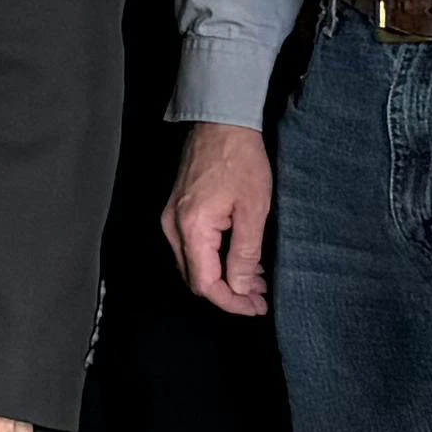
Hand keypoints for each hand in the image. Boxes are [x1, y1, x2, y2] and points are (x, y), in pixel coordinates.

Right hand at [164, 121, 273, 315]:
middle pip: (195, 280)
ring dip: (222, 278)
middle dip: (228, 293)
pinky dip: (213, 261)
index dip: (232, 302)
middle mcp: (173, 228)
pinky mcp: (176, 212)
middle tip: (260, 297)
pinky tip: (238, 258)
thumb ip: (246, 254)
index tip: (256, 308)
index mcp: (192, 229)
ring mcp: (171, 219)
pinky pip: (191, 249)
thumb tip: (243, 288)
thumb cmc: (240, 160)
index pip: (206, 285)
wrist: (221, 122)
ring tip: (255, 281)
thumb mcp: (253, 210)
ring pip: (192, 266)